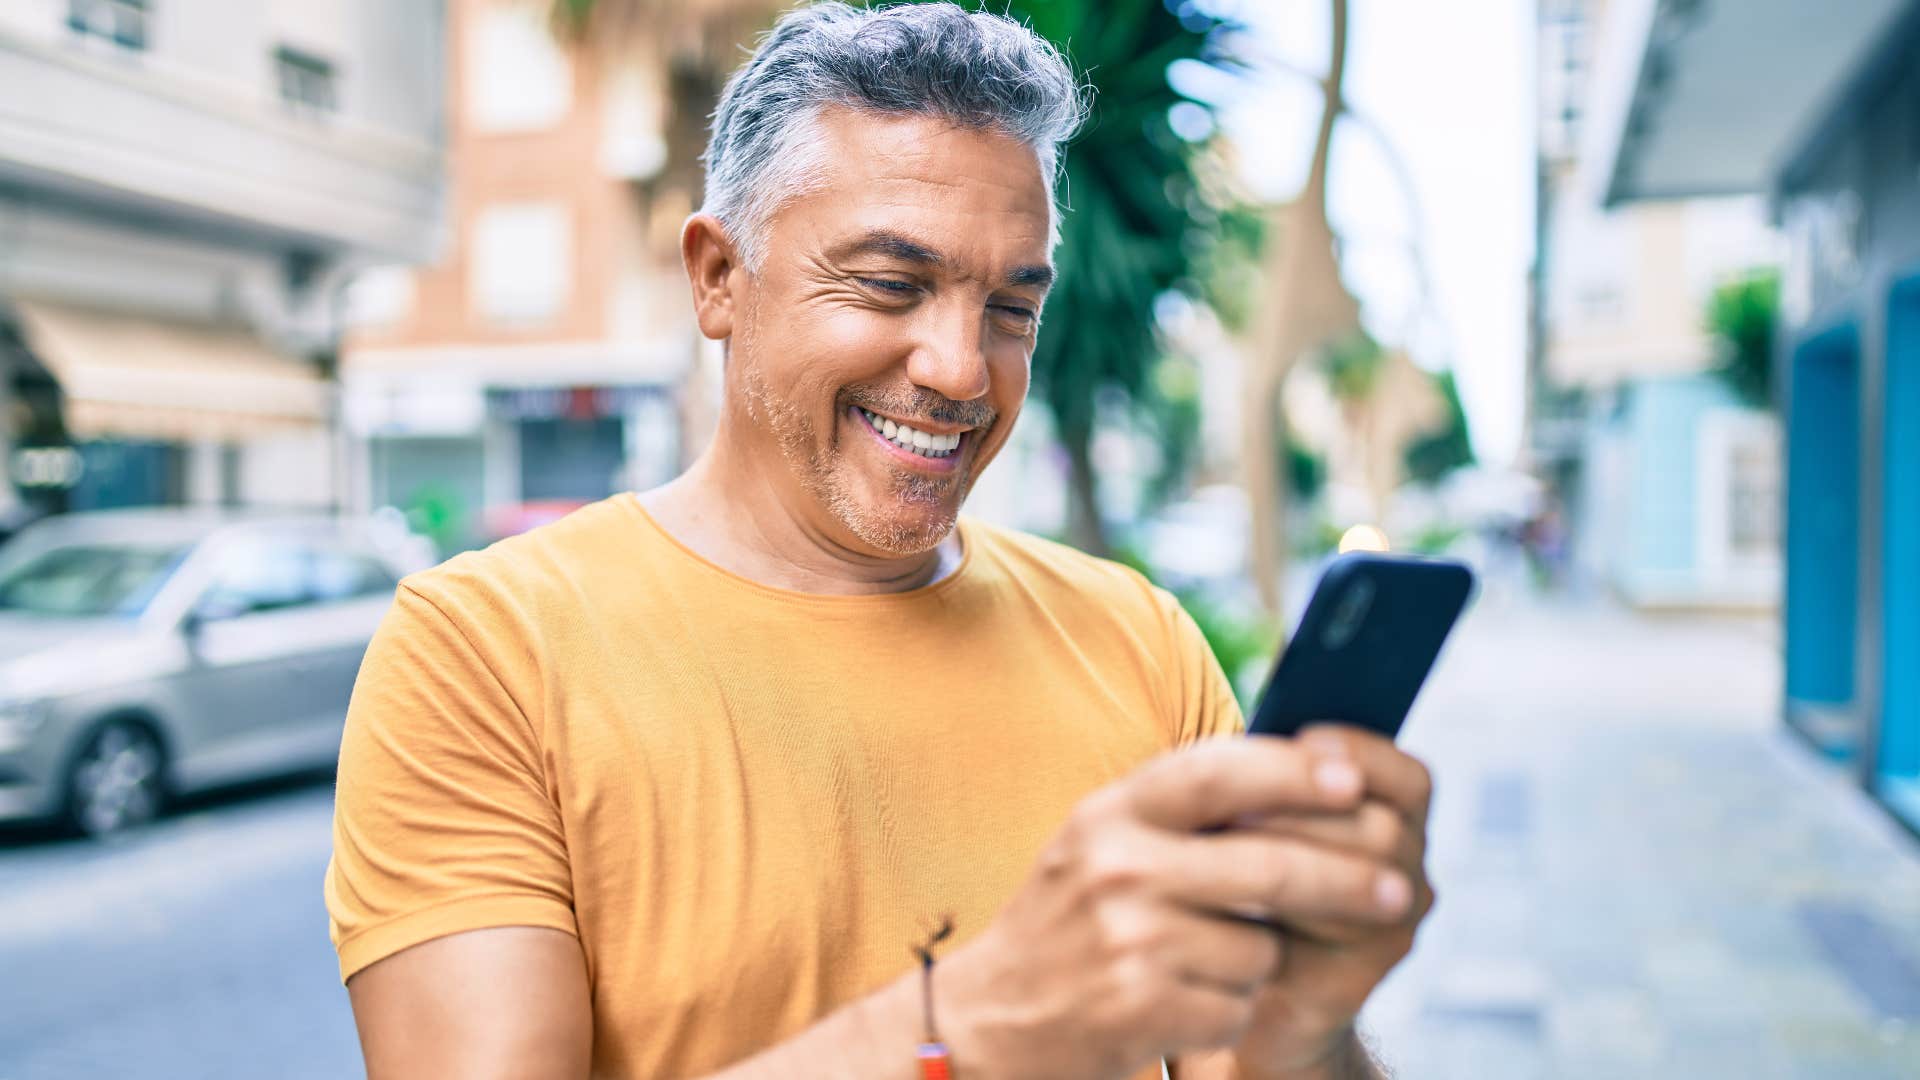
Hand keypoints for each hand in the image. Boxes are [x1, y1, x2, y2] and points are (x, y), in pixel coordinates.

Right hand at [937, 735, 1412, 1079]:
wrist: (988, 1020)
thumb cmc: (1067, 921)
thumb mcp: (1101, 841)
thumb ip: (1180, 809)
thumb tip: (1310, 772)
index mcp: (1111, 811)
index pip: (1217, 773)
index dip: (1293, 773)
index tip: (1354, 780)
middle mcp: (1116, 865)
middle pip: (1268, 866)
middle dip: (1346, 880)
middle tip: (1397, 891)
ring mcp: (1127, 938)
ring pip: (1260, 947)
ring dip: (1255, 964)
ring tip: (1200, 963)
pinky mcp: (1139, 1007)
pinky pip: (1235, 1005)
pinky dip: (1225, 1011)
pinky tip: (1178, 1004)